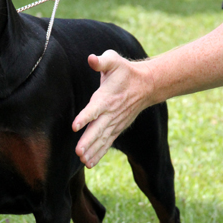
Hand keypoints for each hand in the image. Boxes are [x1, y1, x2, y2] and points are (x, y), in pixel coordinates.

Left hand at [72, 50, 152, 167]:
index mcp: (106, 97)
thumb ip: (102, 61)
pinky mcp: (117, 128)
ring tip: (82, 160)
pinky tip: (89, 163)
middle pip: (98, 129)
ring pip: (102, 139)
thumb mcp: (114, 61)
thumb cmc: (125, 71)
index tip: (75, 126)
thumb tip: (91, 59)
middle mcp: (111, 113)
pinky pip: (107, 143)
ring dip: (92, 150)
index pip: (95, 109)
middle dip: (88, 141)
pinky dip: (99, 153)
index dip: (85, 117)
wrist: (147, 85)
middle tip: (78, 152)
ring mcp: (115, 122)